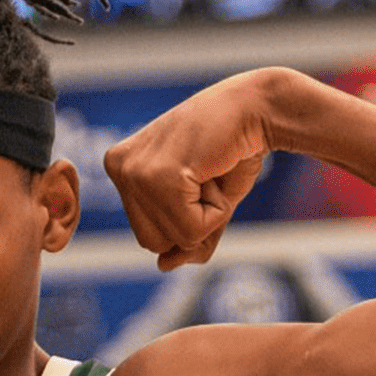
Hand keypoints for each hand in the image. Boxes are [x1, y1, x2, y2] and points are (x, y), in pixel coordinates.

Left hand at [102, 70, 277, 269]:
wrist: (257, 109)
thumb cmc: (231, 152)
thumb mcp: (204, 206)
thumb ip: (186, 239)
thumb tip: (163, 266)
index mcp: (121, 169)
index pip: (148, 236)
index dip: (185, 218)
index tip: (198, 176)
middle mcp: (118, 168)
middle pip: (152, 243)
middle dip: (191, 220)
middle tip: (205, 175)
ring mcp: (134, 172)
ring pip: (173, 238)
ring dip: (207, 214)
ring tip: (209, 171)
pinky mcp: (158, 176)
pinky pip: (191, 229)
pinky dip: (217, 210)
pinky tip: (214, 170)